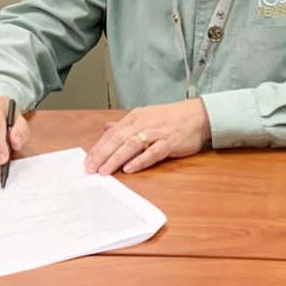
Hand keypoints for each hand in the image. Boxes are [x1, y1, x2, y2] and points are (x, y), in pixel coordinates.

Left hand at [84, 98, 210, 174]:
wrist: (198, 115)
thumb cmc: (170, 117)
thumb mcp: (145, 117)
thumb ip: (125, 125)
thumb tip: (107, 128)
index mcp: (135, 117)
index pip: (112, 133)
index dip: (98, 147)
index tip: (87, 161)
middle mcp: (143, 123)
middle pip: (118, 139)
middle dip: (102, 154)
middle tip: (90, 168)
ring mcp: (157, 132)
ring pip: (132, 145)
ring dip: (116, 158)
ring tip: (105, 170)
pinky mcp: (170, 142)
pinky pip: (153, 152)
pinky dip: (140, 160)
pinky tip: (129, 168)